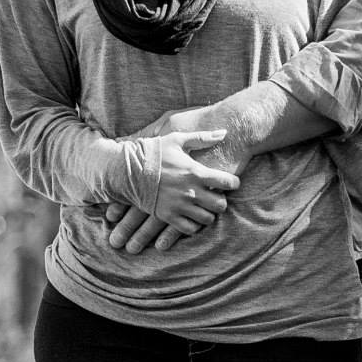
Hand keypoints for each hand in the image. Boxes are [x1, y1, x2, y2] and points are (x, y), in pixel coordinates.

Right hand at [107, 107, 254, 253]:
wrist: (128, 171)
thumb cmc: (154, 153)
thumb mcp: (177, 140)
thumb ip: (202, 137)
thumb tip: (224, 132)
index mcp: (195, 172)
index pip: (228, 182)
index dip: (233, 183)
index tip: (230, 182)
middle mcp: (190, 192)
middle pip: (221, 205)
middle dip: (221, 200)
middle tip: (216, 195)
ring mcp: (180, 206)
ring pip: (208, 219)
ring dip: (208, 213)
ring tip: (203, 206)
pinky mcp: (168, 217)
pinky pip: (190, 229)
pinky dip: (194, 224)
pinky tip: (192, 215)